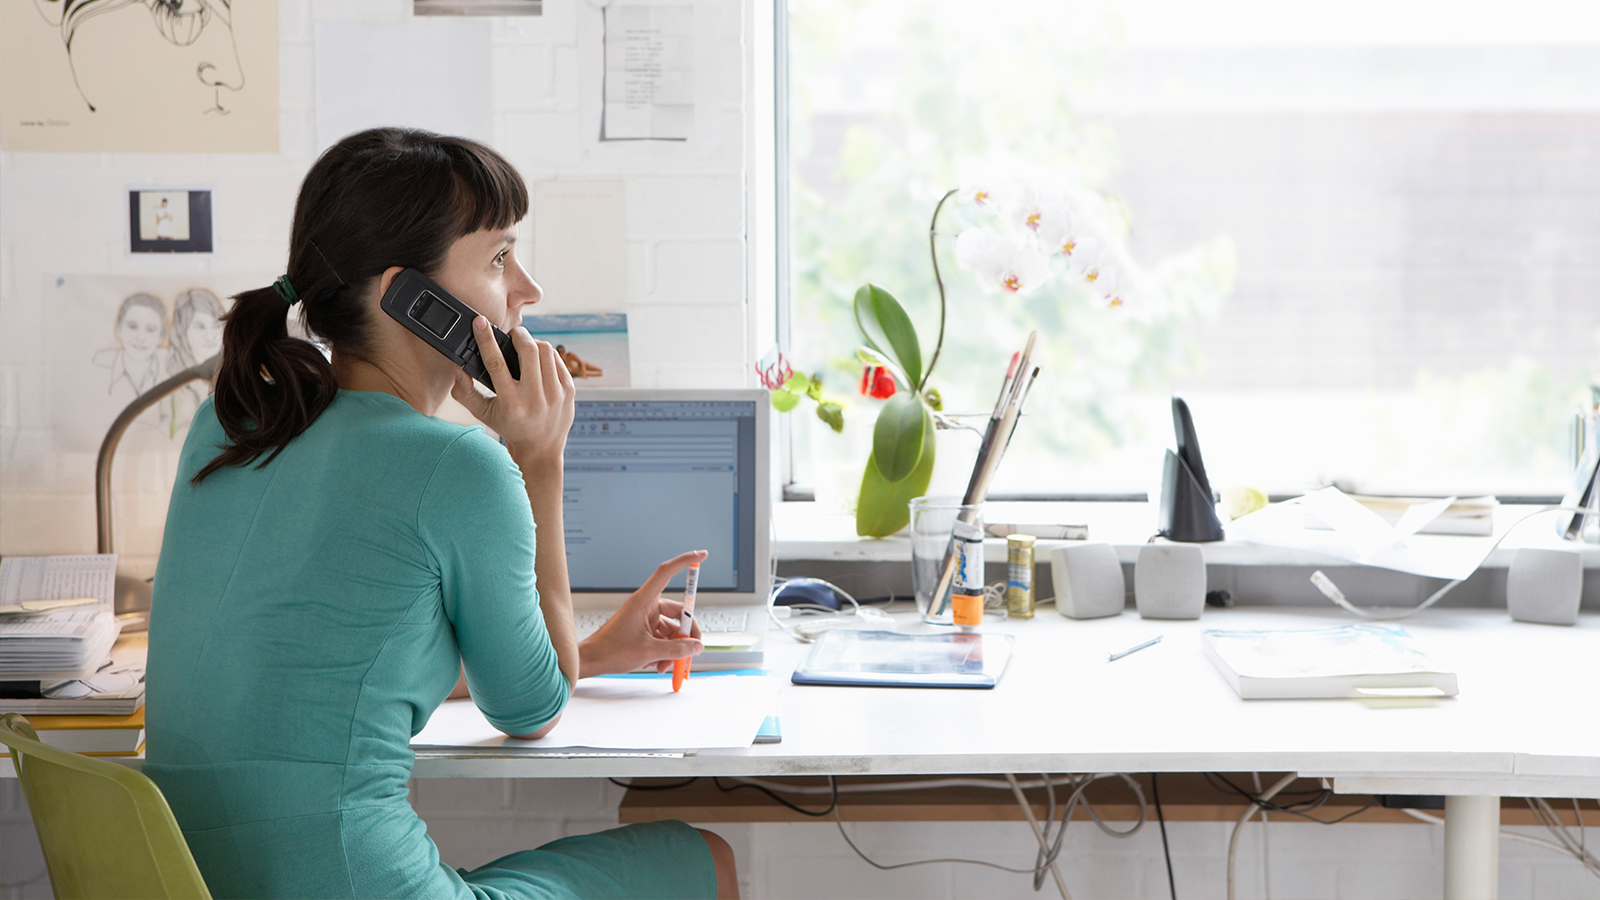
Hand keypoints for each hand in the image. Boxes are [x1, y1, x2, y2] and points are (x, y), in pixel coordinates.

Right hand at [450, 316, 574, 472]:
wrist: (541, 447)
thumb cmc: (509, 426)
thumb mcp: (483, 413)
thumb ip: (465, 392)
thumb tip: (457, 368)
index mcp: (511, 403)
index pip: (496, 363)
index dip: (486, 339)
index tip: (480, 322)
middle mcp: (535, 398)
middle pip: (527, 349)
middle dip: (517, 335)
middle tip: (511, 335)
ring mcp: (555, 393)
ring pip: (545, 350)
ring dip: (532, 342)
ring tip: (524, 348)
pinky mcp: (569, 390)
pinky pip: (557, 359)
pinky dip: (546, 354)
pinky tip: (538, 360)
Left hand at [579, 550, 709, 676]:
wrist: (591, 662)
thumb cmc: (610, 651)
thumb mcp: (648, 652)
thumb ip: (676, 649)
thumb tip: (696, 646)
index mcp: (644, 600)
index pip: (666, 572)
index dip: (685, 561)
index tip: (702, 555)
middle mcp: (646, 606)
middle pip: (678, 612)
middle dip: (686, 634)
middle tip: (692, 649)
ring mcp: (645, 619)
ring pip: (672, 630)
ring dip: (673, 649)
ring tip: (665, 665)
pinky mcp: (644, 631)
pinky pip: (663, 638)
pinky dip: (664, 652)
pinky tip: (657, 664)